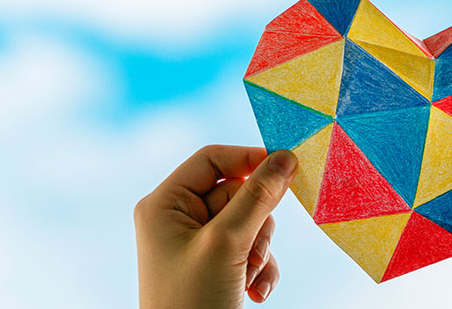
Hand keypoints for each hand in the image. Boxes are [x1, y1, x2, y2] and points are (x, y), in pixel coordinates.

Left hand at [134, 145, 297, 307]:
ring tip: (247, 276)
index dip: (248, 159)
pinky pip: (252, 249)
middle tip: (251, 251)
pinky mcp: (216, 267)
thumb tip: (285, 158)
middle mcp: (178, 220)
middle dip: (255, 223)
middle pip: (237, 192)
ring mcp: (198, 245)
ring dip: (260, 250)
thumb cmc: (192, 302)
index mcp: (164, 205)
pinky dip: (260, 268)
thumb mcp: (227, 244)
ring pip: (251, 223)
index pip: (211, 159)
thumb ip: (257, 197)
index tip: (287, 165)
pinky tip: (254, 292)